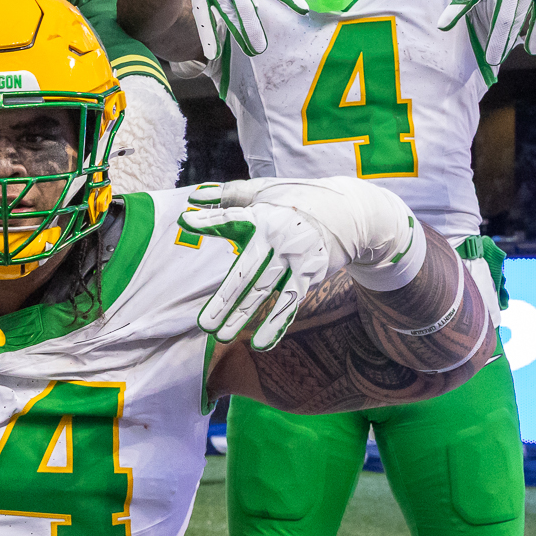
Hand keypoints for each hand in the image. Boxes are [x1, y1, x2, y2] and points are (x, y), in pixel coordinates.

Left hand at [182, 177, 421, 348]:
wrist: (349, 213)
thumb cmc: (297, 200)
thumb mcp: (265, 191)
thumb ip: (229, 195)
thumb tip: (193, 197)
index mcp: (263, 216)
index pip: (232, 219)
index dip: (210, 221)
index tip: (185, 222)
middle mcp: (279, 239)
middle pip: (247, 273)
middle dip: (225, 300)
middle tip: (204, 324)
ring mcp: (295, 260)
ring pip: (265, 293)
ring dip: (243, 317)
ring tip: (222, 336)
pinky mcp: (309, 275)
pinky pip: (289, 304)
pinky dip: (275, 325)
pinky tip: (259, 344)